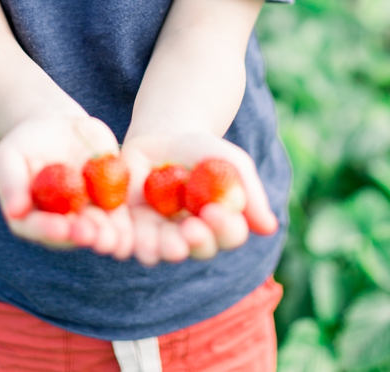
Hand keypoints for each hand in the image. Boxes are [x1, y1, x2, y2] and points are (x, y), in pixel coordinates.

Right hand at [0, 115, 134, 259]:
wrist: (57, 124)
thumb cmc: (26, 141)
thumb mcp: (10, 154)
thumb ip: (10, 181)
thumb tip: (15, 212)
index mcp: (30, 216)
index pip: (36, 227)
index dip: (49, 230)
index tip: (61, 227)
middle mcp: (59, 222)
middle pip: (70, 234)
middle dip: (82, 236)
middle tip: (90, 234)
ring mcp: (86, 215)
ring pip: (97, 231)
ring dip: (105, 237)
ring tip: (112, 237)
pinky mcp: (109, 204)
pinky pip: (119, 218)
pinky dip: (125, 226)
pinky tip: (130, 232)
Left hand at [121, 133, 277, 265]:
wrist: (158, 137)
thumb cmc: (201, 150)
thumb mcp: (228, 161)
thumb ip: (249, 191)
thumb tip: (268, 227)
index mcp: (219, 227)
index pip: (227, 235)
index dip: (223, 227)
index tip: (216, 212)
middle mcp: (189, 239)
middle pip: (194, 249)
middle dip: (194, 241)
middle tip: (190, 229)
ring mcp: (156, 235)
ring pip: (157, 252)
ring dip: (159, 248)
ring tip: (158, 239)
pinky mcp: (126, 226)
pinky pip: (122, 240)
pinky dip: (121, 239)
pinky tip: (121, 235)